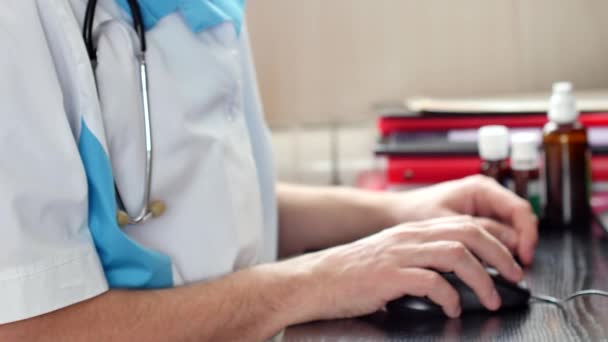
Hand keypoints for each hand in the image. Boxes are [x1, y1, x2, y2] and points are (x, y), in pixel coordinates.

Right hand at [288, 216, 523, 320]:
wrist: (317, 279)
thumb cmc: (351, 273)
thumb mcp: (390, 256)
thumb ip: (419, 258)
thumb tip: (452, 275)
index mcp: (412, 231)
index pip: (464, 224)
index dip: (495, 241)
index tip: (509, 262)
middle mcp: (409, 236)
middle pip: (469, 234)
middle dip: (500, 255)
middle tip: (515, 277)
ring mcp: (400, 254)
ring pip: (457, 255)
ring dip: (482, 279)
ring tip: (492, 298)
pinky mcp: (390, 276)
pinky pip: (432, 282)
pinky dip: (451, 297)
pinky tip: (452, 309)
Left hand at [385, 175, 537, 264]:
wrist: (396, 214)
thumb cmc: (415, 211)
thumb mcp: (447, 222)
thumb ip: (477, 230)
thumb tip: (507, 244)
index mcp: (481, 188)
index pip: (520, 209)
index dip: (528, 234)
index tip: (525, 256)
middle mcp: (486, 195)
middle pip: (519, 221)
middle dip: (521, 246)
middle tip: (516, 270)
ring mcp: (483, 208)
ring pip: (510, 231)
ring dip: (510, 251)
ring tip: (505, 272)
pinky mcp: (478, 221)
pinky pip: (497, 236)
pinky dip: (498, 251)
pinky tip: (491, 266)